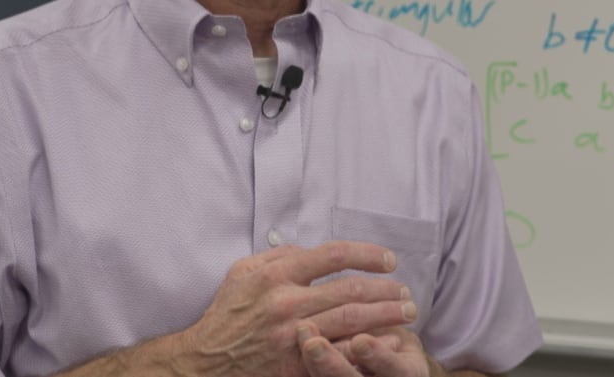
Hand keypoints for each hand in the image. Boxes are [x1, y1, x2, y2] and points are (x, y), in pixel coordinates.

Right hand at [171, 241, 415, 376]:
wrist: (205, 361)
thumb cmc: (226, 313)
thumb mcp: (242, 272)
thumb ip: (278, 256)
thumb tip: (310, 250)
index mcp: (277, 274)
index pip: (334, 255)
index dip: (367, 255)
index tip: (388, 260)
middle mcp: (287, 302)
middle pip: (351, 290)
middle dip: (386, 290)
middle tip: (408, 291)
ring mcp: (293, 336)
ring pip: (352, 321)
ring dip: (385, 316)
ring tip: (407, 313)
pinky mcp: (295, 364)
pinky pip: (339, 353)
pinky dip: (366, 347)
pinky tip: (385, 344)